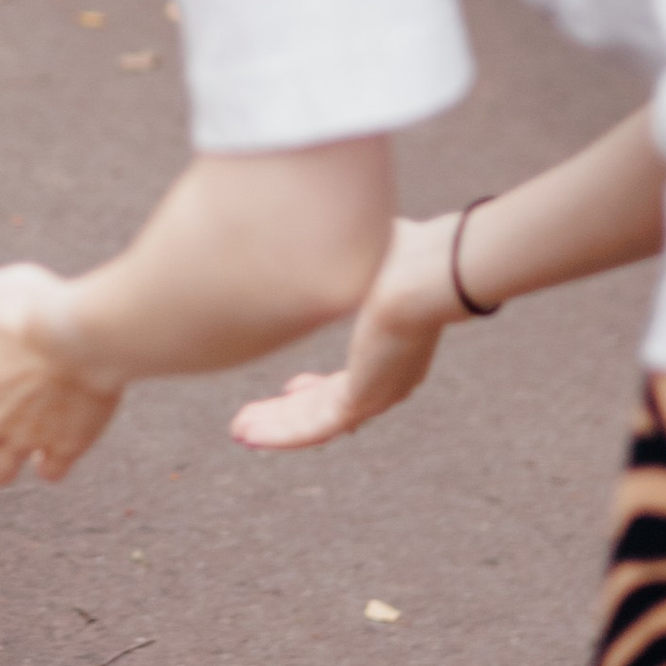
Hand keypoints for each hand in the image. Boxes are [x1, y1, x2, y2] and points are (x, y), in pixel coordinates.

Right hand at [231, 211, 455, 449]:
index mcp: (392, 350)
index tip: (292, 386)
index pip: (349, 380)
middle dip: (287, 411)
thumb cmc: (407, 256)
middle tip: (252, 416)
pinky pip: (314, 428)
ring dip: (276, 426)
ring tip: (240, 431)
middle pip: (327, 406)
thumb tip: (347, 232)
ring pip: (315, 422)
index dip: (315, 387)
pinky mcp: (363, 398)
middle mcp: (388, 379)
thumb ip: (356, 258)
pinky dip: (280, 433)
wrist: (425, 273)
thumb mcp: (373, 258)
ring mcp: (377, 392)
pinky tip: (250, 434)